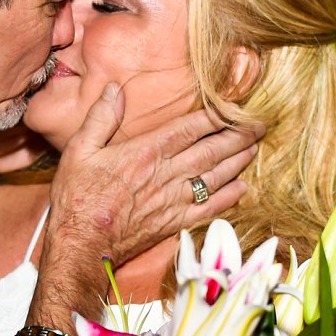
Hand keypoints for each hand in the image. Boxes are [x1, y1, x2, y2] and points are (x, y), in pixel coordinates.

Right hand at [46, 85, 260, 266]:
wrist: (81, 246)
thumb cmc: (77, 198)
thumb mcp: (78, 150)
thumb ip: (100, 118)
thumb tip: (114, 89)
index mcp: (145, 152)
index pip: (189, 128)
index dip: (215, 116)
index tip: (234, 106)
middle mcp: (165, 175)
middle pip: (210, 151)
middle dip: (237, 136)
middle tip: (258, 125)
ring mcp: (172, 201)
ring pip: (215, 177)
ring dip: (237, 162)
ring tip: (254, 148)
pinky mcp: (173, 223)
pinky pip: (208, 208)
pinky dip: (228, 197)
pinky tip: (241, 188)